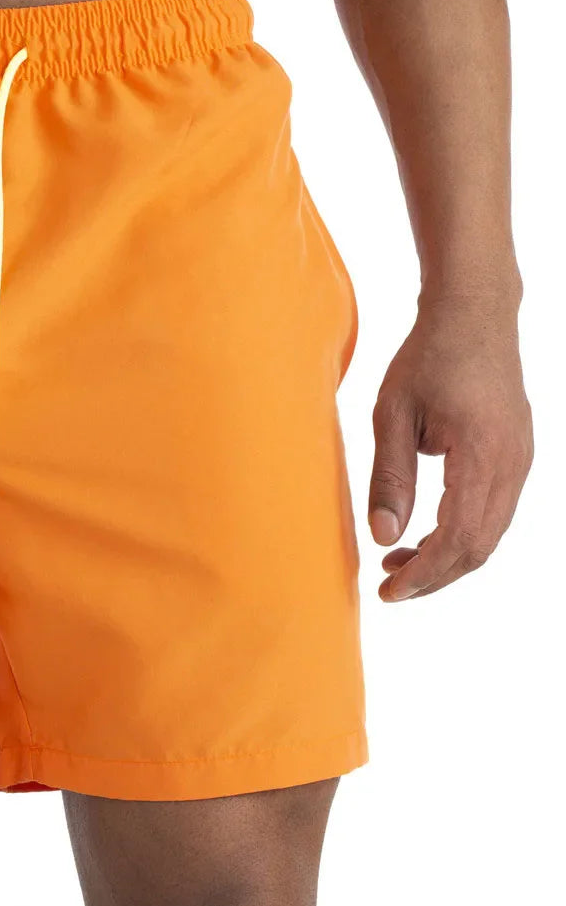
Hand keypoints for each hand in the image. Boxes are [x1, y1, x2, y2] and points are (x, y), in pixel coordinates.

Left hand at [367, 292, 532, 601]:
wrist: (474, 314)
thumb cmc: (428, 357)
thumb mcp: (392, 414)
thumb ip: (389, 477)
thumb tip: (383, 537)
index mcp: (483, 455)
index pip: (458, 538)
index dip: (424, 573)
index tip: (387, 592)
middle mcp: (513, 464)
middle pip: (479, 546)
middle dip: (434, 575)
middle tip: (388, 587)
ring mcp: (522, 460)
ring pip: (490, 533)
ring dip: (447, 557)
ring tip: (398, 563)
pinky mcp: (517, 455)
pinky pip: (495, 512)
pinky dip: (462, 533)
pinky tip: (425, 533)